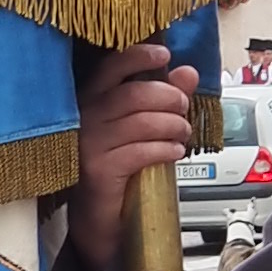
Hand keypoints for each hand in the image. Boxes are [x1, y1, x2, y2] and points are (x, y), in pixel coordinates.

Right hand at [68, 40, 195, 270]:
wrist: (98, 216)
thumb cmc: (119, 166)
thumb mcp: (143, 127)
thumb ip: (163, 97)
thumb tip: (187, 72)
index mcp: (91, 99)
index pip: (111, 67)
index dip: (138, 57)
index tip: (165, 54)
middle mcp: (84, 117)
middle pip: (133, 94)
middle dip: (168, 97)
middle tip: (184, 107)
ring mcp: (88, 144)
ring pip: (140, 122)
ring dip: (173, 124)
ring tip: (183, 132)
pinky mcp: (98, 170)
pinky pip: (140, 151)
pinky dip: (165, 148)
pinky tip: (175, 151)